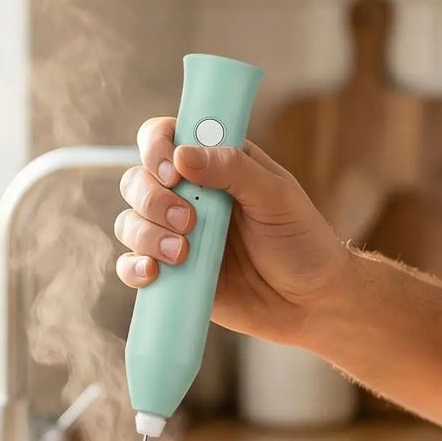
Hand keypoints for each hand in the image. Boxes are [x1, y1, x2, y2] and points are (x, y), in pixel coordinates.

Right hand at [113, 116, 350, 344]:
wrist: (311, 303)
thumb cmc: (302, 242)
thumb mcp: (277, 197)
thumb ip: (234, 169)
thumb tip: (183, 156)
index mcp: (214, 165)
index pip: (165, 137)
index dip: (156, 147)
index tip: (172, 171)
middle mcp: (188, 196)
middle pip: (138, 180)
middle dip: (153, 199)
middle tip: (189, 222)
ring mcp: (175, 236)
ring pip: (130, 222)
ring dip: (145, 234)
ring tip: (183, 254)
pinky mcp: (172, 274)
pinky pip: (131, 266)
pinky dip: (133, 268)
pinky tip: (152, 274)